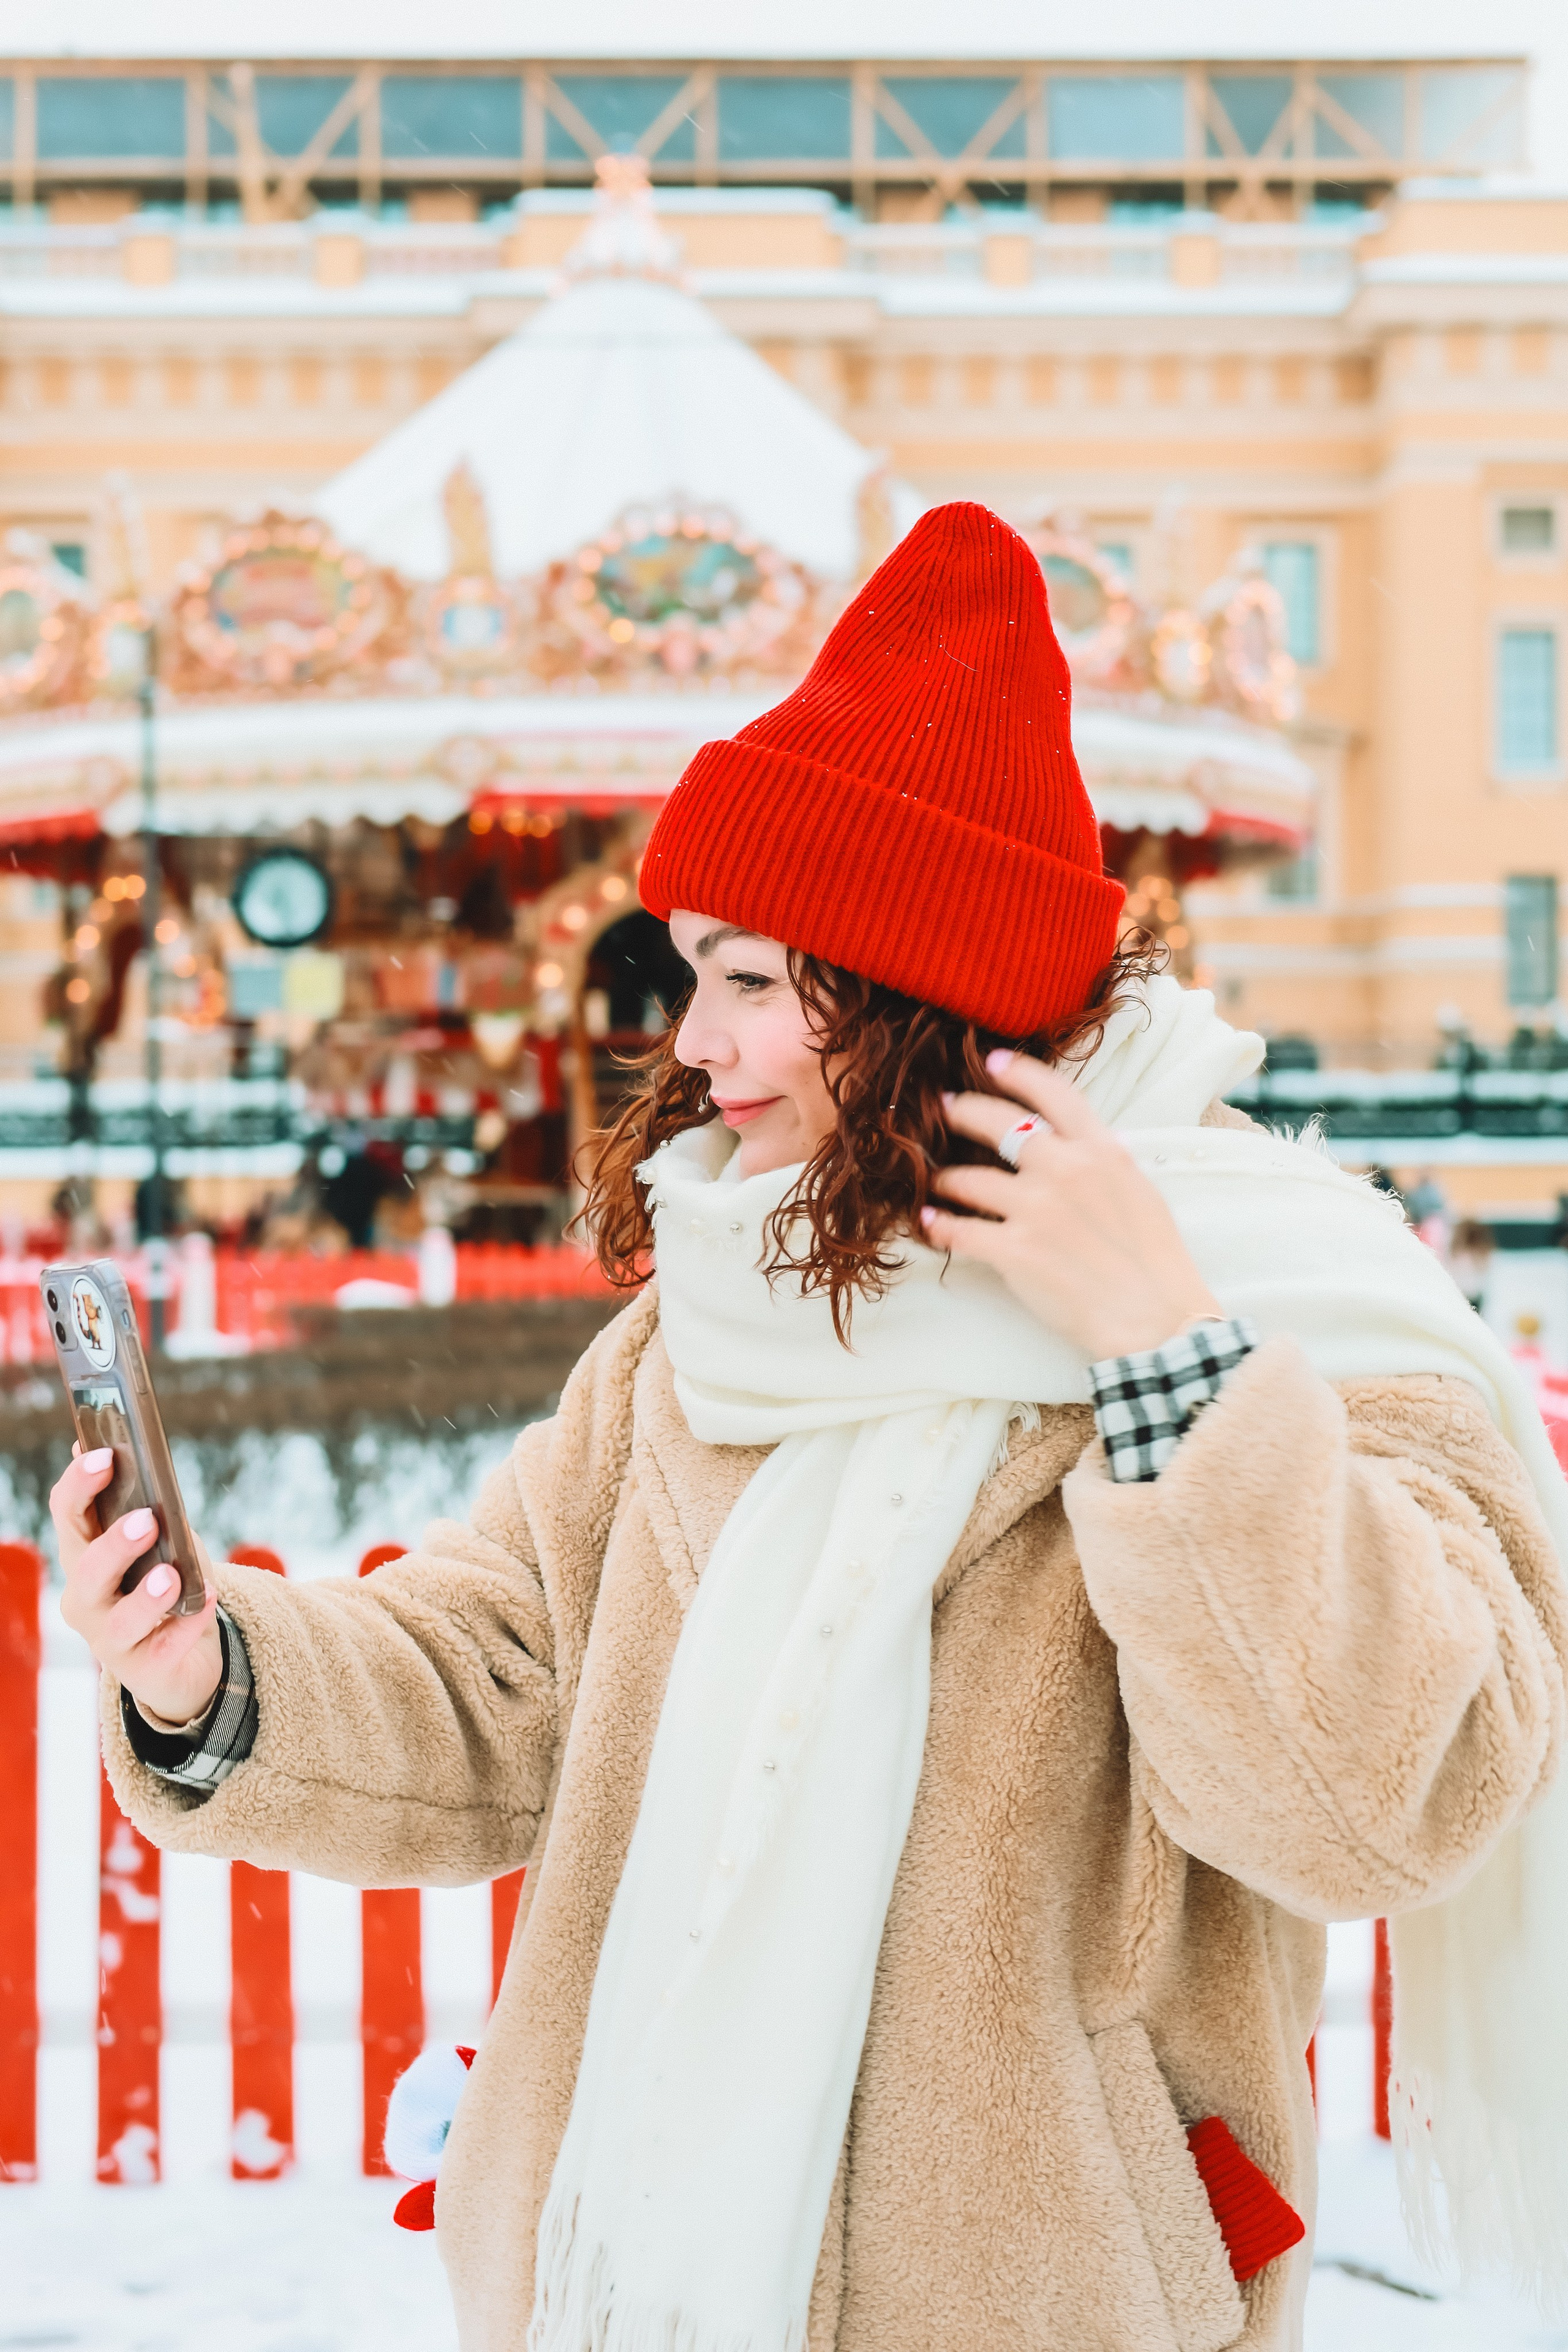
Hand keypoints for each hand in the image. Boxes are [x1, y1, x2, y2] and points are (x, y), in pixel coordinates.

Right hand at [52, 1446, 221, 1727]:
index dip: (80, 1485)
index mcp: (84, 1554)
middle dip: (114, 1544)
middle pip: (86, 1570)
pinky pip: (164, 1648)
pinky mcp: (143, 1669)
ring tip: (170, 1576)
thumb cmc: (165, 1582)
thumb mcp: (160, 1539)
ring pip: (119, 1620)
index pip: (67, 1515)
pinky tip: (206, 1603)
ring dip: (145, 1596)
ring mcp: (110, 1639)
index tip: (104, 1456)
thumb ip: (145, 1504)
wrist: (182, 1659)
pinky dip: (187, 1625)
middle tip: (146, 1519)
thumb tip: (126, 1450)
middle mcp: (86, 1598)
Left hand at [922, 1049, 1222, 1361]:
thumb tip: (1105, 1138)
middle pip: (998, 1122)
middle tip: (943, 1109)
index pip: (1053, 1093)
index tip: (992, 1062)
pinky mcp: (1015, 1251)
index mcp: (1103, 1151)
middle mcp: (1066, 1169)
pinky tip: (929, 1222)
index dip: (1018, 1072)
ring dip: (945, 1179)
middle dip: (963, 1110)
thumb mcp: (1143, 1193)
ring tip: (935, 1181)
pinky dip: (940, 1225)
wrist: (1157, 1318)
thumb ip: (1113, 1162)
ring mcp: (1037, 1209)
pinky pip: (960, 1229)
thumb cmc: (1156, 1262)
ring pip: (969, 1178)